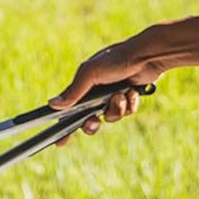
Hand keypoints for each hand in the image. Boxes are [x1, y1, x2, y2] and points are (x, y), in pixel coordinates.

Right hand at [49, 38, 167, 140]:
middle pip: (90, 119)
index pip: (69, 109)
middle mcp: (96, 92)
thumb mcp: (91, 73)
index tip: (60, 142)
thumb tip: (52, 104)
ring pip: (111, 117)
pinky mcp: (128, 97)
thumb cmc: (116, 59)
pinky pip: (126, 112)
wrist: (146, 56)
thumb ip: (73, 91)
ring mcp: (113, 95)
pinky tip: (132, 92)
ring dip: (116, 108)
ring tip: (120, 95)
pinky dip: (129, 104)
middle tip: (95, 120)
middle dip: (92, 123)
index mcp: (83, 85)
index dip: (65, 126)